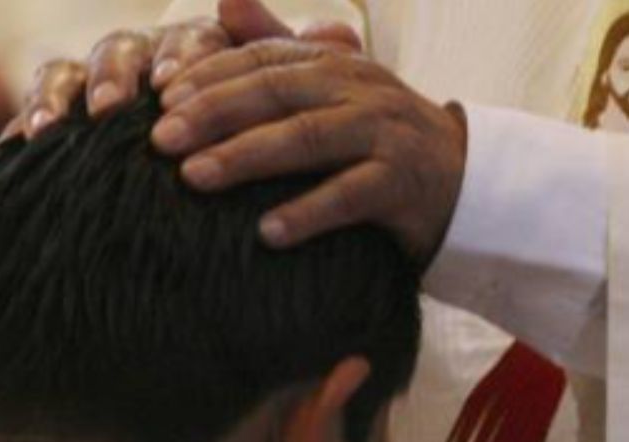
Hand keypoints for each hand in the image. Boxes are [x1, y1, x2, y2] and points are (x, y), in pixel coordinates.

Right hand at [3, 0, 361, 140]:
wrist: (208, 181)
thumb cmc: (250, 141)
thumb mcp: (280, 114)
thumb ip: (302, 74)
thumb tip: (346, 38)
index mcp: (195, 53)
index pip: (187, 41)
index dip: (180, 58)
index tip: (175, 84)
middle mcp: (143, 62)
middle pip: (125, 47)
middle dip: (121, 73)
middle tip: (120, 106)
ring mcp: (99, 86)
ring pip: (75, 67)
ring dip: (75, 91)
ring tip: (76, 123)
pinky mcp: (63, 115)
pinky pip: (41, 102)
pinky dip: (33, 115)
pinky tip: (29, 140)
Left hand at [153, 40, 466, 264]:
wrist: (467, 182)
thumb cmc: (382, 136)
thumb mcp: (334, 86)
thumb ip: (278, 45)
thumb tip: (223, 1)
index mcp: (335, 64)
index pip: (264, 58)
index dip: (211, 74)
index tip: (161, 97)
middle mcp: (359, 91)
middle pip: (278, 93)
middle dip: (215, 113)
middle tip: (161, 140)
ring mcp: (384, 135)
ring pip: (309, 140)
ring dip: (247, 157)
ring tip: (195, 178)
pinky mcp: (403, 185)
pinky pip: (350, 197)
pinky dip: (308, 212)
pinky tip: (267, 233)